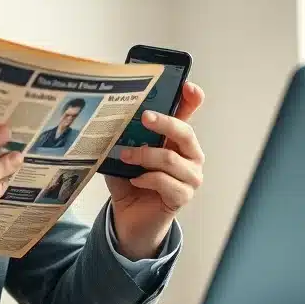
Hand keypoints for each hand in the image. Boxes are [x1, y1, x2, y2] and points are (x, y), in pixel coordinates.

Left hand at [105, 82, 205, 260]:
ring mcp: (190, 176)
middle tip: (144, 116)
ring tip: (125, 157)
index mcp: (177, 139)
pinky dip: (146, 178)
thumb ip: (126, 137)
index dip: (192, 99)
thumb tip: (112, 118)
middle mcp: (190, 155)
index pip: (190, 114)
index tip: (188, 86)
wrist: (130, 218)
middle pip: (185, 132)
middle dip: (164, 122)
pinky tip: (134, 179)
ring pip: (170, 158)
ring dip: (143, 156)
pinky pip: (165, 181)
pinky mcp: (183, 196)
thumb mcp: (125, 153)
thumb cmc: (130, 181)